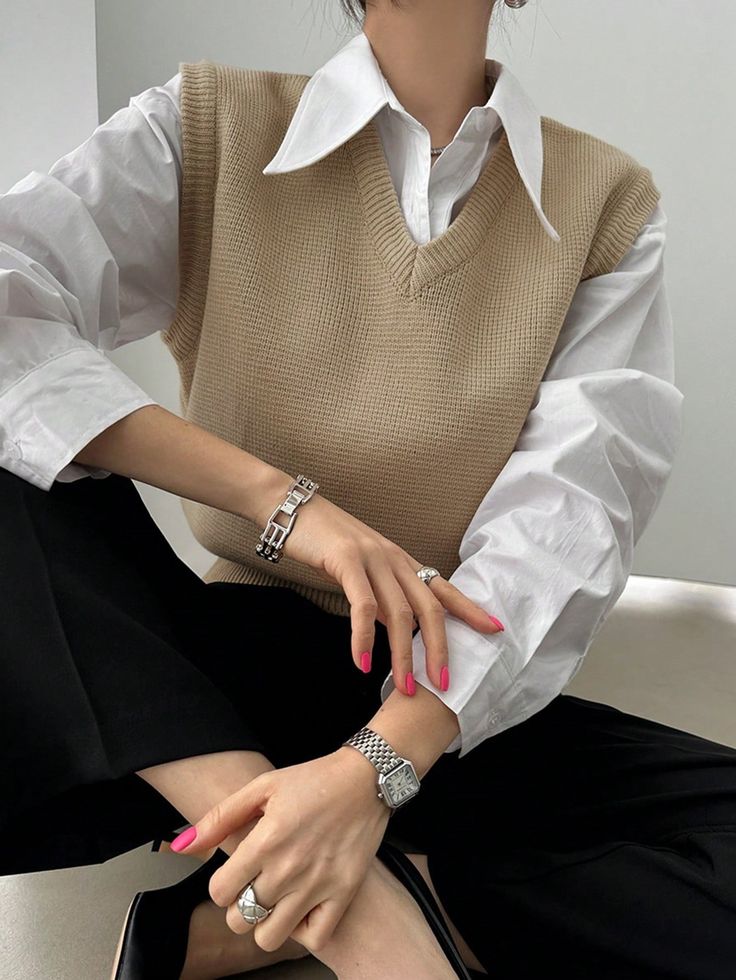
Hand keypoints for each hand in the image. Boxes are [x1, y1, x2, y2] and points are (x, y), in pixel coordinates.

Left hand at [172, 748, 389, 951]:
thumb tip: (182, 846)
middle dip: (239, 905)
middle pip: (239, 919)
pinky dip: (302, 929)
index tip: (234, 874)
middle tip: (253, 886)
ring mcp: (317, 885)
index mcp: (265, 840)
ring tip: (274, 900)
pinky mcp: (343, 893)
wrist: (366, 779)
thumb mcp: (262, 787)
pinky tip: (301, 907)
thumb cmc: (313, 780)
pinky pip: (313, 938)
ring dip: (265, 922)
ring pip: (269, 936)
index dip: (221, 884)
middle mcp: (289, 868)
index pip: (219, 892)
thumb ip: (219, 818)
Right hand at [257, 472, 504, 695]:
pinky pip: (362, 606)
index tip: (495, 630)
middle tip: (444, 684)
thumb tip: (398, 627)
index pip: (444, 588)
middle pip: (430, 608)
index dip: (470, 610)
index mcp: (402, 561)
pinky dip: (364, 638)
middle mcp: (394, 559)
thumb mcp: (364, 568)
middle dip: (440, 649)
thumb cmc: (327, 542)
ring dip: (403, 655)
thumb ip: (383, 595)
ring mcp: (372, 559)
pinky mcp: (347, 561)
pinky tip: (361, 662)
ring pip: (399, 614)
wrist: (294, 509)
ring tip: (403, 687)